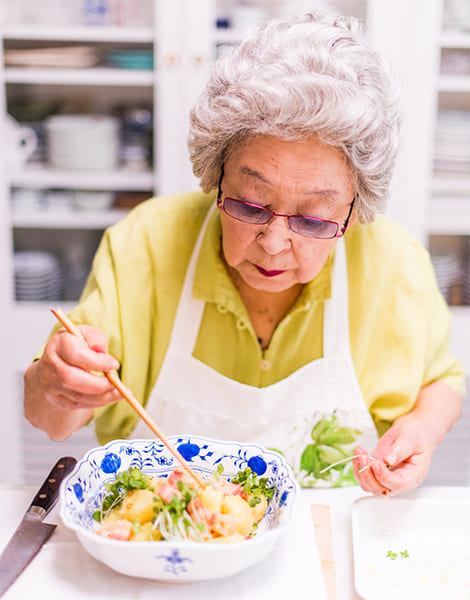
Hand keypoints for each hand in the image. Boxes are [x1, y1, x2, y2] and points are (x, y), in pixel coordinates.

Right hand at [24, 325, 122, 439]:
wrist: (59, 360)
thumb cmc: (78, 344)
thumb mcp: (88, 333)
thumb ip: (96, 338)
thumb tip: (101, 349)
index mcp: (58, 343)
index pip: (74, 354)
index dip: (96, 361)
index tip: (115, 364)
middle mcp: (50, 364)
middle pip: (70, 378)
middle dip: (98, 383)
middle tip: (116, 383)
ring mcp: (50, 383)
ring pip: (76, 395)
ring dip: (102, 396)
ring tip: (119, 392)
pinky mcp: (55, 398)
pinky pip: (78, 404)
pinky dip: (97, 402)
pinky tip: (109, 396)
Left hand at [353, 415, 436, 496]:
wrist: (414, 430)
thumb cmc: (417, 435)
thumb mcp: (412, 438)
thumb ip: (400, 449)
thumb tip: (388, 461)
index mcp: (413, 475)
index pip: (397, 484)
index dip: (383, 476)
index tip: (375, 463)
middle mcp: (400, 480)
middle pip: (380, 490)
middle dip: (368, 475)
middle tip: (363, 456)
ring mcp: (387, 476)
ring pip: (369, 485)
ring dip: (360, 471)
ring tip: (360, 452)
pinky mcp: (378, 470)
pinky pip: (365, 475)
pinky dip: (358, 466)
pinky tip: (359, 452)